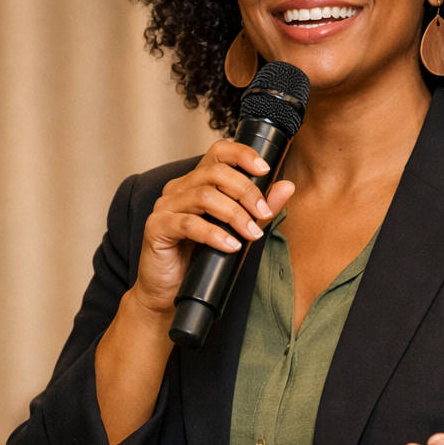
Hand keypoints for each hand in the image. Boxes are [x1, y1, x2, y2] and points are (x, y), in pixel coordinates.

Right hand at [132, 139, 294, 318]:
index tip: (265, 170)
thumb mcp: (236, 230)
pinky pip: (188, 224)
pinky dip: (214, 234)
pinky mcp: (157, 227)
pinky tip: (230, 246)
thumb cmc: (199, 258)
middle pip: (215, 173)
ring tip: (251, 234)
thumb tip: (287, 187)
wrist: (168, 292)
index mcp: (196, 182)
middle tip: (263, 214)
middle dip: (246, 192)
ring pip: (204, 196)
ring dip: (234, 214)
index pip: (218, 153)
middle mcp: (179, 188)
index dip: (242, 155)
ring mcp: (165, 206)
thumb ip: (259, 208)